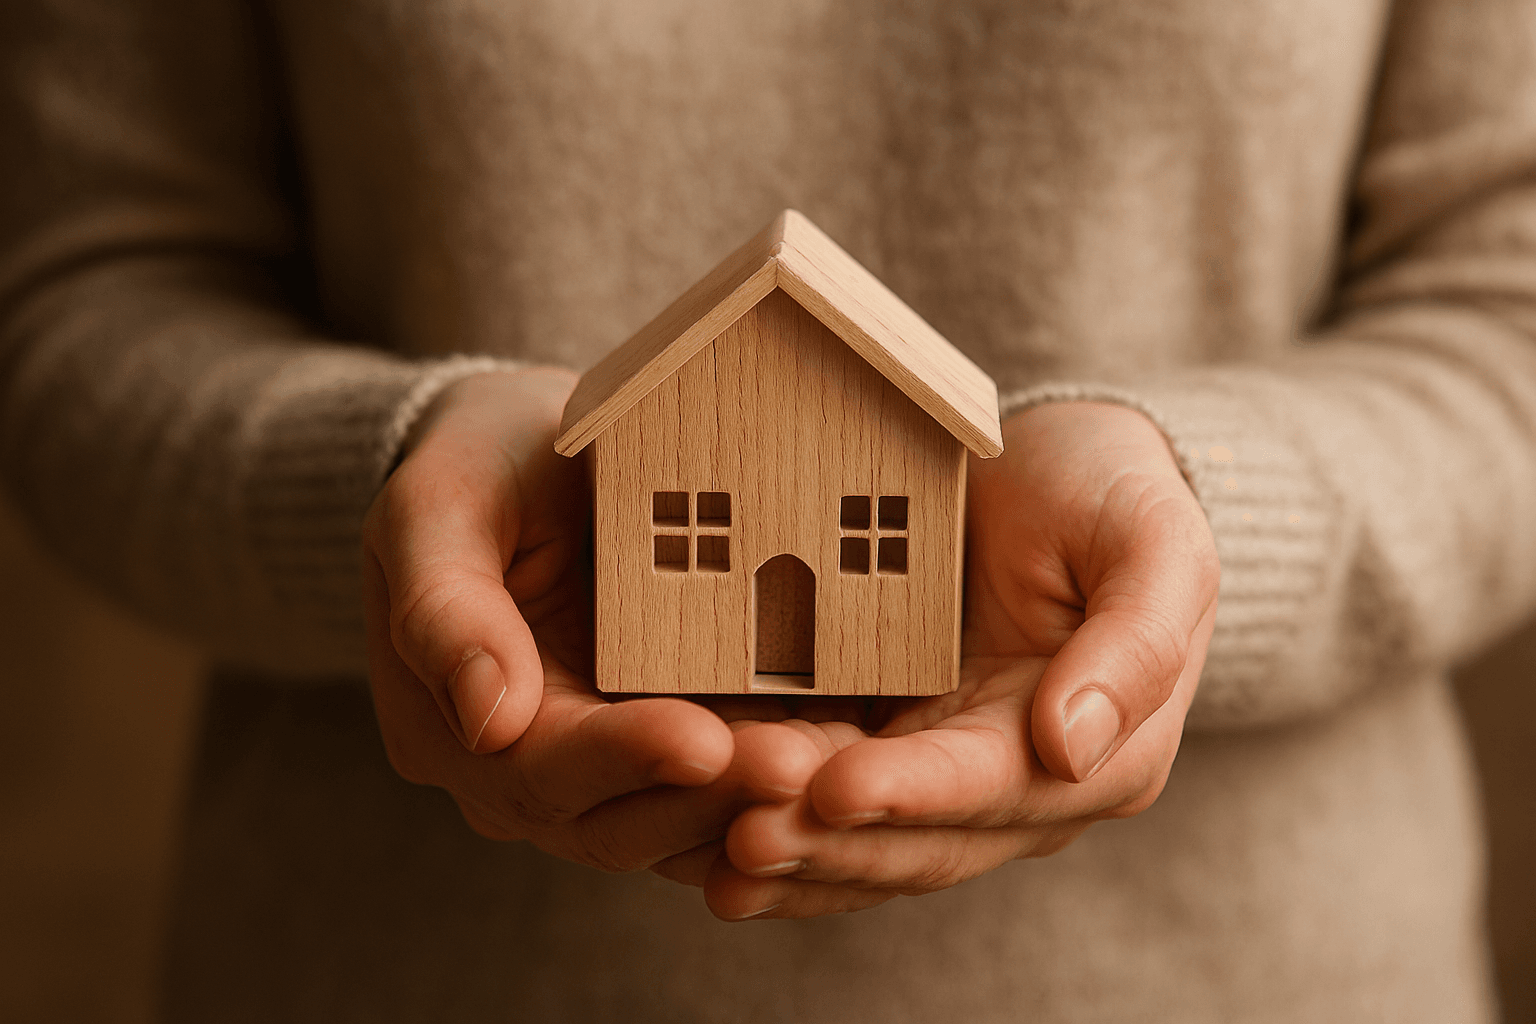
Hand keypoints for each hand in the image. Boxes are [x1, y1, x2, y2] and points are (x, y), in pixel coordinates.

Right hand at [361, 368, 818, 870]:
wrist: (531, 459)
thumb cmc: (476, 468)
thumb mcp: (436, 508)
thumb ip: (446, 608)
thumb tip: (487, 721)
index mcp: (458, 731)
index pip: (538, 769)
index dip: (621, 760)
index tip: (702, 740)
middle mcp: (530, 774)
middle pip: (620, 819)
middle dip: (712, 798)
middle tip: (798, 767)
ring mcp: (605, 770)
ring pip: (682, 819)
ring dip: (756, 802)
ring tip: (833, 765)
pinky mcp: (673, 742)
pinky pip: (723, 785)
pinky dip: (774, 779)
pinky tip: (843, 752)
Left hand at [704, 402, 1218, 917]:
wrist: (1064, 469)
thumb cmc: (1114, 493)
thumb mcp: (1155, 542)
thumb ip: (1135, 644)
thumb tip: (1071, 749)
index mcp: (1100, 752)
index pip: (997, 787)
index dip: (914, 794)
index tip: (835, 787)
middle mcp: (1020, 784)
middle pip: (919, 839)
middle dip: (831, 843)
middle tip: (742, 835)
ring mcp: (946, 773)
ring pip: (864, 842)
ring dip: (791, 854)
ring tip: (706, 850)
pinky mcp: (888, 745)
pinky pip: (826, 804)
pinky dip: (774, 824)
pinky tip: (701, 840)